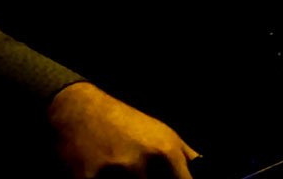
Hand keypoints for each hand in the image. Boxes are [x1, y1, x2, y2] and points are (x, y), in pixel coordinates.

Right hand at [47, 81, 199, 177]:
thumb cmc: (125, 124)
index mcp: (166, 153)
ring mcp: (112, 174)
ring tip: (119, 171)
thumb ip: (187, 158)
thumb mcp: (163, 134)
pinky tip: (102, 175)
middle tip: (139, 174)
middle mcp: (142, 163)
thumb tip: (203, 172)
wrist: (78, 110)